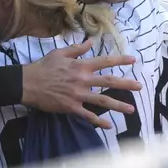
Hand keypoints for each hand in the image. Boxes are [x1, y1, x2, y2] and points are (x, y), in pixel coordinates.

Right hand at [21, 38, 140, 128]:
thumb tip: (91, 42)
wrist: (28, 83)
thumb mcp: (60, 53)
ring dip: (118, 105)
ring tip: (131, 109)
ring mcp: (78, 95)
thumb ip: (77, 49)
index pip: (105, 61)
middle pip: (109, 82)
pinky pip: (88, 115)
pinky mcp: (71, 107)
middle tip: (140, 86)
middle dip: (126, 84)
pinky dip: (99, 121)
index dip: (120, 60)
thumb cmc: (43, 67)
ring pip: (102, 100)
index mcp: (81, 66)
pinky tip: (109, 125)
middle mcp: (83, 80)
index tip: (134, 60)